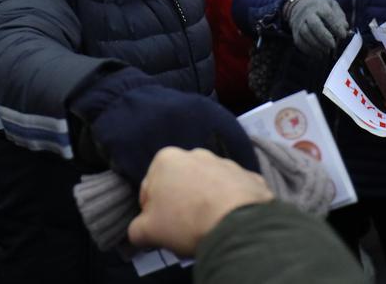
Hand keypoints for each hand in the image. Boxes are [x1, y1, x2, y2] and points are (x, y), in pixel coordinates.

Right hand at [128, 147, 273, 256]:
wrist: (238, 223)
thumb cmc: (185, 221)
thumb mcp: (148, 231)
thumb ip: (136, 228)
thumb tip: (139, 230)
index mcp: (166, 159)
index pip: (149, 190)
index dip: (151, 213)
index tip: (161, 230)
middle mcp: (195, 153)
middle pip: (179, 184)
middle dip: (179, 205)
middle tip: (184, 230)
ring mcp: (225, 163)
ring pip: (207, 186)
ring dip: (205, 202)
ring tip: (208, 227)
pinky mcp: (249, 176)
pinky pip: (234, 192)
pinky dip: (231, 204)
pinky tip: (229, 222)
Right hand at [285, 0, 348, 57]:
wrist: (299, 5)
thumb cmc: (320, 7)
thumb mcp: (332, 5)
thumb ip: (340, 16)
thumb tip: (345, 28)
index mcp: (319, 5)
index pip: (328, 15)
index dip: (336, 26)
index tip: (343, 35)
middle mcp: (308, 13)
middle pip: (314, 25)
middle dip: (325, 37)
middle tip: (333, 45)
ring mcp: (299, 23)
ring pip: (306, 34)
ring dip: (317, 45)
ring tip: (327, 51)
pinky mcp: (295, 32)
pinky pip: (299, 42)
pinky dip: (309, 50)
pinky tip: (319, 54)